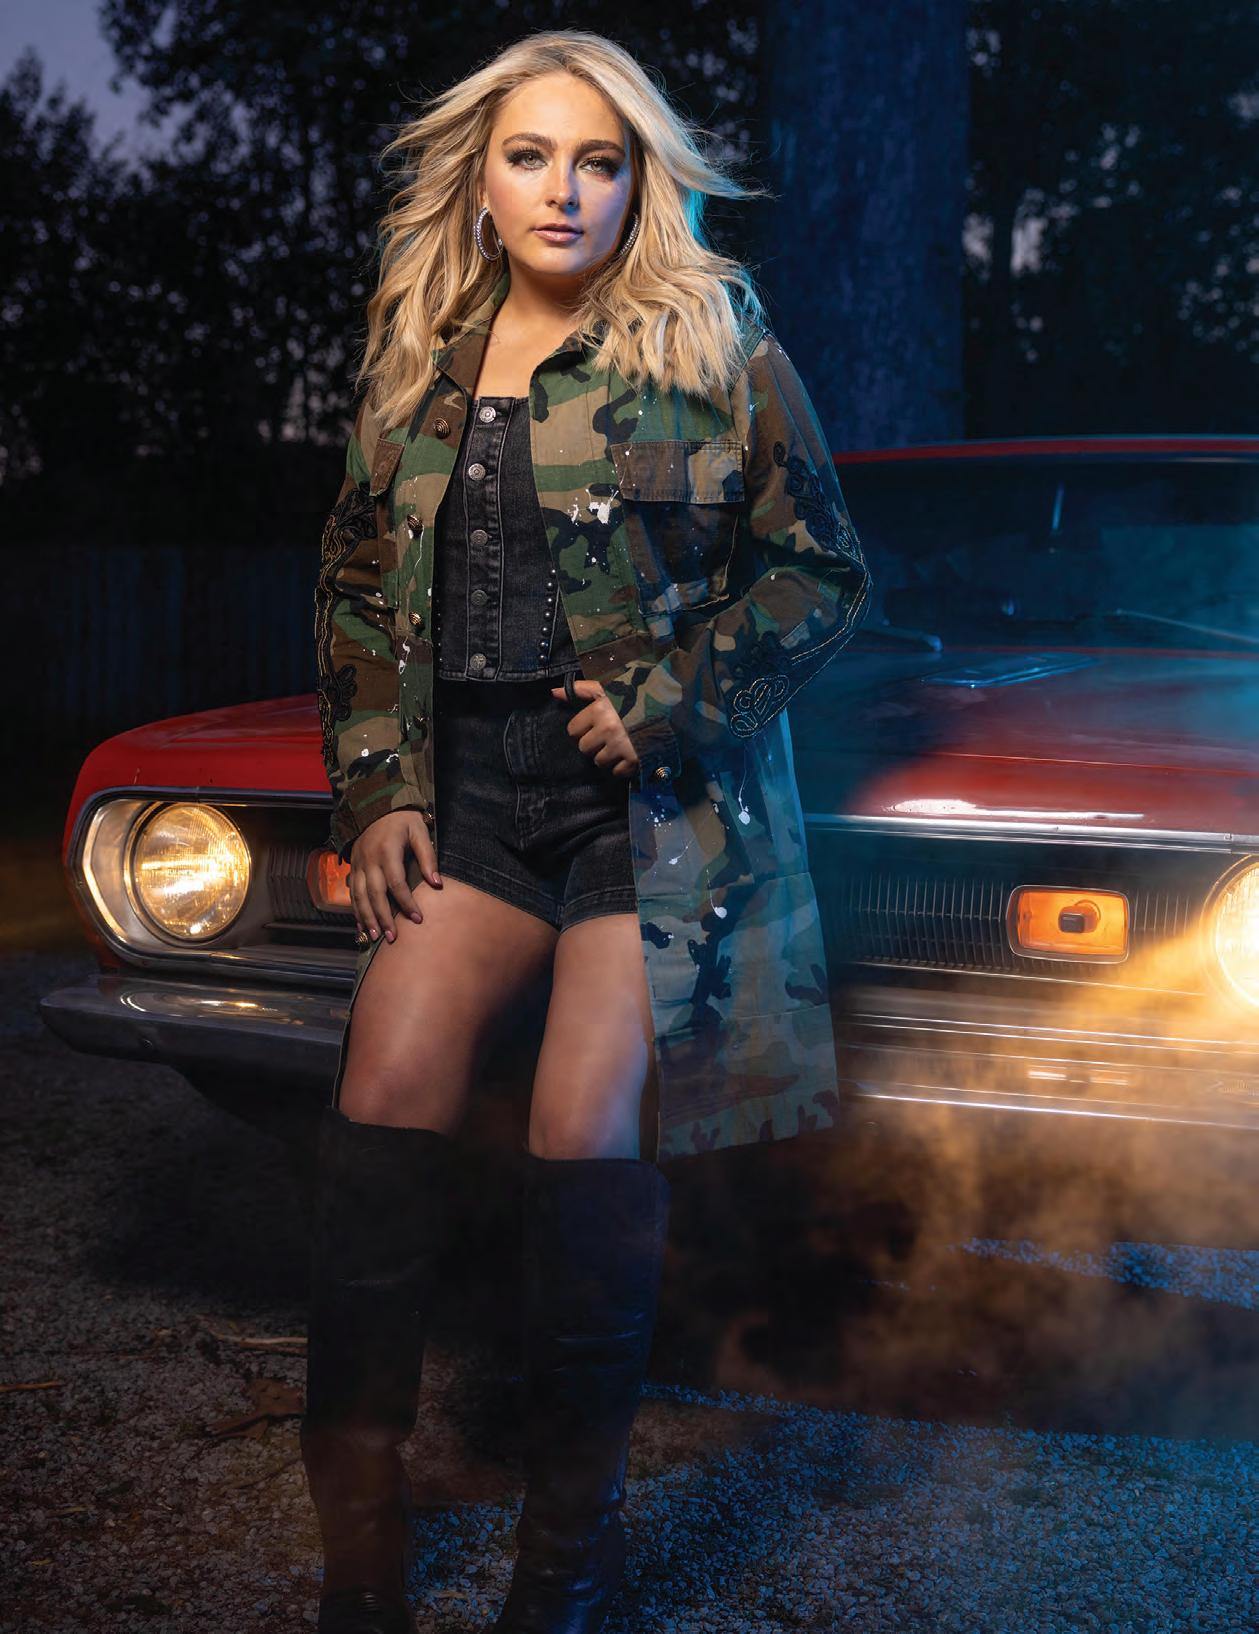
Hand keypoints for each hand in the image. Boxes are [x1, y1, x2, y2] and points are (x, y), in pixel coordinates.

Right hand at [348, 809, 440, 943]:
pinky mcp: (352, 868)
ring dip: (367, 918)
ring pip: (359, 896)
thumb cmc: (403, 821)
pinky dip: (356, 910)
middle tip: (392, 938)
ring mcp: (358, 865)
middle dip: (383, 917)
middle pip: (375, 894)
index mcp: (387, 851)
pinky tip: (362, 926)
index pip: (396, 883)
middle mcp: (369, 860)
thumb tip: (437, 884)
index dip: (406, 902)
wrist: (375, 807)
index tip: (417, 919)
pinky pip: (351, 893)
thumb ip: (428, 857)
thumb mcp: (420, 832)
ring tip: (375, 937)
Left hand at [550, 678, 640, 778]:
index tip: (594, 725)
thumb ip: (581, 690)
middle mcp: (608, 729)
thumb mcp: (608, 689)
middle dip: (594, 744)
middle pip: (584, 748)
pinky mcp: (635, 760)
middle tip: (608, 737)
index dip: (582, 728)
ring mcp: (621, 746)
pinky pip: (617, 772)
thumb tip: (553, 693)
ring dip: (607, 756)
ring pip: (599, 762)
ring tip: (619, 746)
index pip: (573, 730)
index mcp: (599, 710)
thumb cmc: (635, 697)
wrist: (670, 709)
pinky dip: (622, 767)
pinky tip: (628, 755)